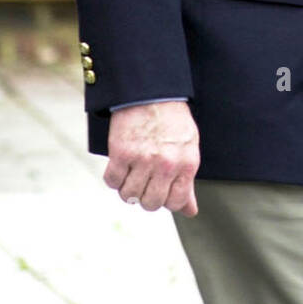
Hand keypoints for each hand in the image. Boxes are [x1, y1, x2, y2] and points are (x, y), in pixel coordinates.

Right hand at [104, 101, 199, 215]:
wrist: (150, 92)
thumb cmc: (171, 120)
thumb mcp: (188, 148)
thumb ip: (187, 181)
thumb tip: (190, 211)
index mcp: (186, 164)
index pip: (176, 203)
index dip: (166, 201)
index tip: (160, 191)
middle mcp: (166, 164)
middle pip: (151, 203)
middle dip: (145, 197)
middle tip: (144, 182)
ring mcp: (143, 159)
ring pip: (130, 195)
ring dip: (127, 189)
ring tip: (131, 174)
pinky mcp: (121, 152)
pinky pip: (112, 181)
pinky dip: (113, 178)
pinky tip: (119, 166)